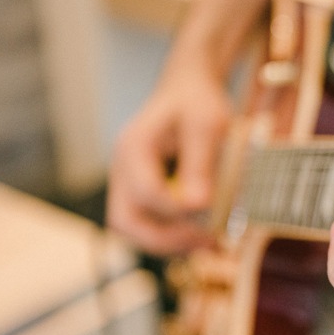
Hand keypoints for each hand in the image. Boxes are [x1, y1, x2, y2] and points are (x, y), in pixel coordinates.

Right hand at [107, 63, 231, 254]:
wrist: (187, 91)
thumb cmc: (197, 102)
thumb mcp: (207, 124)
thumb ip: (200, 163)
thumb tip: (197, 205)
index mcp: (133, 148)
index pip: (145, 192)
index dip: (177, 209)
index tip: (211, 209)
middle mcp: (122, 170)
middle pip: (125, 222)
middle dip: (166, 239)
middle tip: (207, 241)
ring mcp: (129, 184)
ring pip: (134, 230)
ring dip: (170, 243)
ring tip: (209, 243)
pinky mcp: (142, 194)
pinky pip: (148, 225)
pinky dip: (173, 235)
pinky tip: (203, 235)